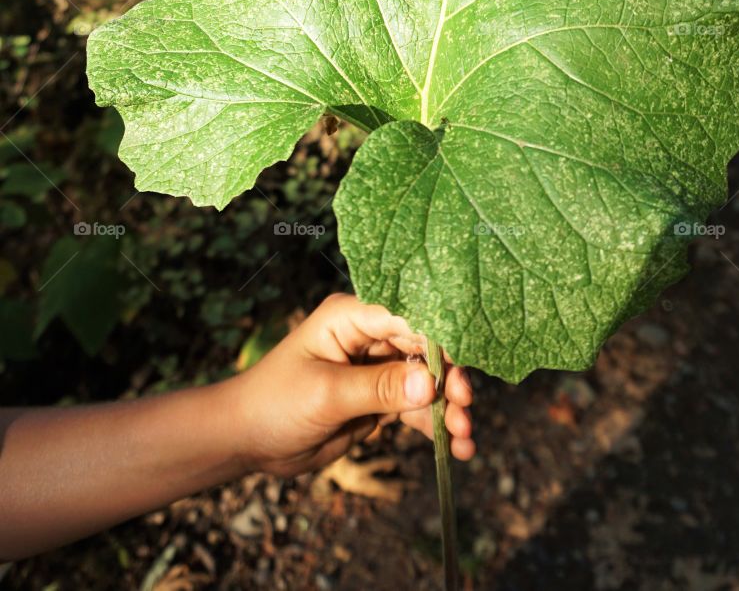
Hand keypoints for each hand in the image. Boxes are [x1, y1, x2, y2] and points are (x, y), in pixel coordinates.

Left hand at [226, 293, 474, 475]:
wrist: (246, 441)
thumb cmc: (274, 402)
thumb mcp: (326, 394)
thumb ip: (378, 388)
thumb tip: (429, 385)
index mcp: (352, 317)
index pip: (406, 316)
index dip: (437, 338)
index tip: (461, 366)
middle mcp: (369, 337)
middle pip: (423, 350)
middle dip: (447, 379)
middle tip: (465, 406)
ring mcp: (376, 369)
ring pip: (424, 383)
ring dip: (447, 409)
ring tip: (465, 438)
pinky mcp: (378, 400)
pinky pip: (415, 410)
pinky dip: (435, 427)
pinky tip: (457, 449)